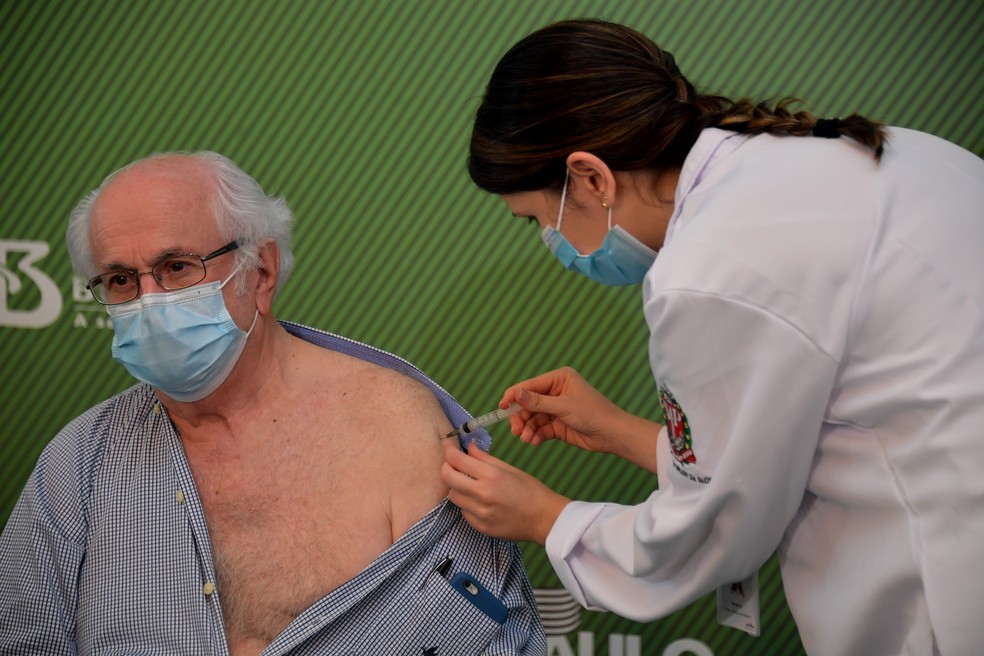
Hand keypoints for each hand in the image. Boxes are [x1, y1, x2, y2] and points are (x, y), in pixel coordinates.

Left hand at [441, 441, 569, 544]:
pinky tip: (480, 501)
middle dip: (446, 467)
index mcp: (491, 476)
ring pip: (453, 496)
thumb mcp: (509, 469)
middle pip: (447, 477)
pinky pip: (463, 511)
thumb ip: (484, 458)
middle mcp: (482, 494)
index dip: (449, 450)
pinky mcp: (480, 527)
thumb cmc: (530, 490)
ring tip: (470, 484)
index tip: (448, 446)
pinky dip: (467, 503)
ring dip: (457, 487)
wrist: (544, 519)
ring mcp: (480, 513)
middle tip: (453, 464)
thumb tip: (468, 447)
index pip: (457, 460)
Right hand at [501, 366, 623, 453]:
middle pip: (528, 404)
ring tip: (526, 439)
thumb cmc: (593, 414)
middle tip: (515, 430)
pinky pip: (541, 428)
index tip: (501, 407)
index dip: (514, 396)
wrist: (612, 435)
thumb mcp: (563, 406)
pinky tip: (534, 441)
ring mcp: (556, 409)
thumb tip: (516, 394)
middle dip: (521, 417)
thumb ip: (537, 402)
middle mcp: (556, 392)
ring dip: (527, 429)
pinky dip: (535, 435)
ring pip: (533, 418)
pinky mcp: (558, 424)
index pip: (529, 385)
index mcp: (559, 379)